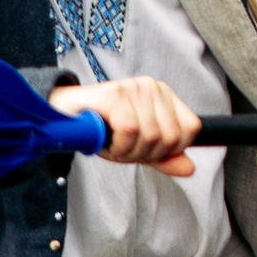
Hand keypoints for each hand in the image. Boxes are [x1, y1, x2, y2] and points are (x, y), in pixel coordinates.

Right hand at [50, 78, 201, 174]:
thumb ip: (165, 157)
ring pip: (151, 135)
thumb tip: (189, 168)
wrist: (65, 116)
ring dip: (130, 151)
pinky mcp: (116, 94)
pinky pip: (130, 130)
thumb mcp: (139, 147)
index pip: (191, 129)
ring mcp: (135, 88)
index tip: (147, 150)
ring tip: (114, 143)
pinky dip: (119, 145)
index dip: (171, 150)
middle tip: (125, 148)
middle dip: (147, 154)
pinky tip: (107, 140)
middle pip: (170, 137)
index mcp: (164, 96)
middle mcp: (153, 87)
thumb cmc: (103, 129)